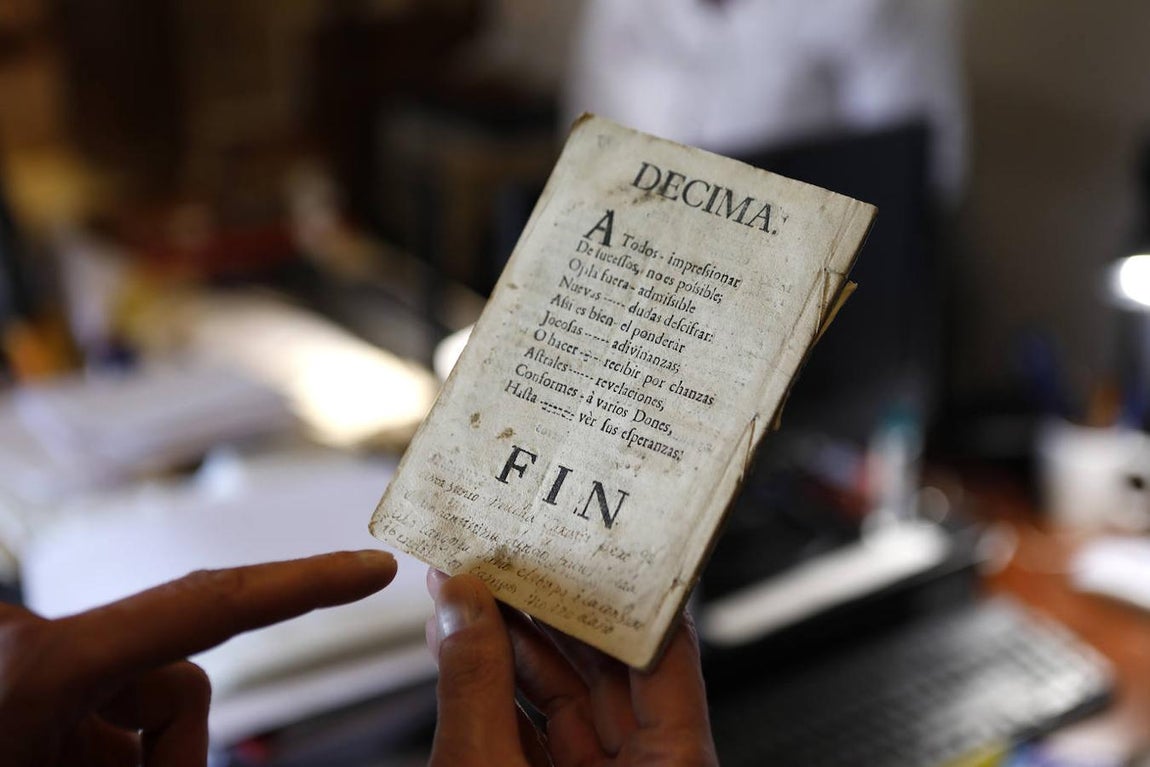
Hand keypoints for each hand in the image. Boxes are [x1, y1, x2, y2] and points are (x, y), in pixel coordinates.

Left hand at [0, 550, 396, 765]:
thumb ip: (158, 758)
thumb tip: (198, 738)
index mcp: (46, 664)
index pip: (208, 604)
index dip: (303, 582)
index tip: (374, 568)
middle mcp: (39, 638)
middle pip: (178, 685)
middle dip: (173, 752)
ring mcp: (30, 648)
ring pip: (144, 700)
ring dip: (130, 759)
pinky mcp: (26, 664)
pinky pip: (102, 704)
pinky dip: (100, 746)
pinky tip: (55, 762)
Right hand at [426, 570, 717, 765]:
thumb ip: (476, 688)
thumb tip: (462, 603)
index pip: (664, 649)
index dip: (626, 586)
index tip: (590, 538)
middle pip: (613, 665)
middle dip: (553, 607)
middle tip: (516, 554)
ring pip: (572, 696)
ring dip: (518, 644)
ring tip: (476, 590)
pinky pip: (543, 730)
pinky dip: (504, 692)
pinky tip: (466, 648)